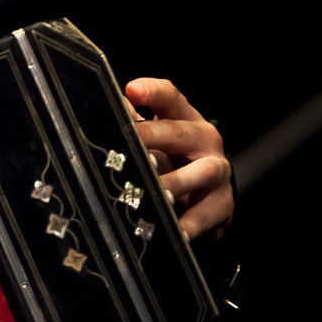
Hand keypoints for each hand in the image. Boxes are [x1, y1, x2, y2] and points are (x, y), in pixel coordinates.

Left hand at [124, 77, 231, 242]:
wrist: (210, 189)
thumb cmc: (174, 155)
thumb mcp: (154, 136)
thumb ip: (131, 122)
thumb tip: (98, 107)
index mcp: (184, 118)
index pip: (170, 98)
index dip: (153, 92)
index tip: (132, 90)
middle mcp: (204, 140)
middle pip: (182, 133)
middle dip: (157, 135)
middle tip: (136, 140)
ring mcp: (216, 170)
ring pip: (200, 172)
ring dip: (176, 182)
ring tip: (154, 192)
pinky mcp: (222, 202)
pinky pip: (206, 214)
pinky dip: (190, 224)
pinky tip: (175, 231)